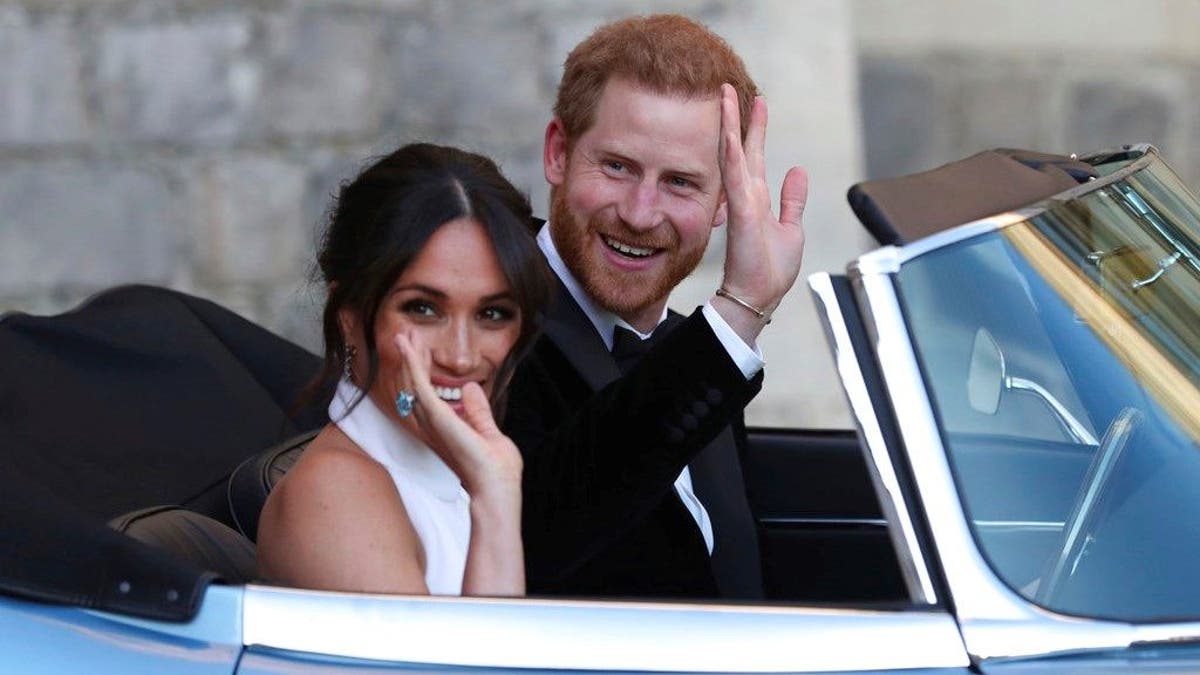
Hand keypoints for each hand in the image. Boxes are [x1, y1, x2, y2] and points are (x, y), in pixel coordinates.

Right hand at [394, 332, 521, 494]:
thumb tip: (471, 388)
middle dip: (410, 359)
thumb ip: (477, 411)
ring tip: (404, 335)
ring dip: (408, 357)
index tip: (422, 348)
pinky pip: (419, 385)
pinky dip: (413, 364)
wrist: (496, 488)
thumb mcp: (487, 431)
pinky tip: (410, 347)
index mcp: (443, 429)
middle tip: (407, 335)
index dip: (421, 370)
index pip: (425, 394)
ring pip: (411, 383)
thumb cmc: (495, 470)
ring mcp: (432, 421)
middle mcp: (431, 425)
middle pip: (413, 386)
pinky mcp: (437, 417)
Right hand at [716, 83, 808, 338]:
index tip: (756, 102)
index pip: (754, 156)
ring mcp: (741, 203)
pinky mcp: (742, 214)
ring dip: (729, 125)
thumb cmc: (770, 271)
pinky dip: (732, 154)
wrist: (756, 298)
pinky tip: (730, 133)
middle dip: (738, 117)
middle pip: (741, 148)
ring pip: (733, 155)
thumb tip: (798, 171)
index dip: (755, 128)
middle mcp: (746, 196)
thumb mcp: (791, 229)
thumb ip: (792, 200)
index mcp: (757, 199)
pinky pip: (735, 178)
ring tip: (725, 97)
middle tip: (730, 87)